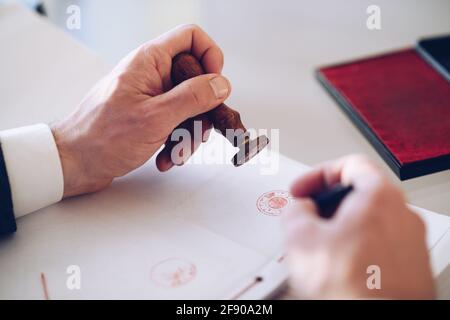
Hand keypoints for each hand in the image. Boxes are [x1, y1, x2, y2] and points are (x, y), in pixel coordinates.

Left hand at [51, 24, 230, 197]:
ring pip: (189, 107)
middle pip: (196, 80)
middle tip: (196, 132)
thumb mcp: (155, 118)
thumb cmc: (101, 138)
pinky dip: (176, 143)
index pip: (191, 37)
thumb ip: (192, 98)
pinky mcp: (149, 115)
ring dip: (189, 134)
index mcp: (150, 61)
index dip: (210, 57)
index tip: (215, 86)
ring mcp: (151, 96)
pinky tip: (164, 158)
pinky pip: (176, 123)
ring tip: (175, 153)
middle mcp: (152, 74)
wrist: (75, 163)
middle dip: (201, 111)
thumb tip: (221, 84)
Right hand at [282, 155, 433, 298]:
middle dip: (326, 205)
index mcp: (380, 196)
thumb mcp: (300, 239)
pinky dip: (355, 249)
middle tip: (307, 218)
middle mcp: (402, 215)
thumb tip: (298, 210)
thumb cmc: (355, 289)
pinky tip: (336, 268)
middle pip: (358, 195)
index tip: (302, 189)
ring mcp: (410, 243)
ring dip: (339, 229)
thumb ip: (294, 211)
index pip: (350, 165)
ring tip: (318, 248)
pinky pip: (378, 246)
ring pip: (367, 222)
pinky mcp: (410, 267)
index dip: (318, 174)